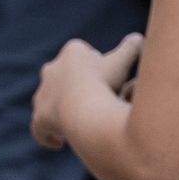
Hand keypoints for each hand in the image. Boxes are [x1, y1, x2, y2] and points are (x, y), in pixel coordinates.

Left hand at [31, 33, 142, 149]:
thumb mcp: (122, 62)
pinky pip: (39, 128)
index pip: (81, 53)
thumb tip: (139, 37)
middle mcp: (51, 70)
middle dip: (73, 84)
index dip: (93, 63)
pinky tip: (58, 142)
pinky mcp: (39, 117)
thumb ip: (131, 49)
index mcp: (72, 53)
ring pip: (48, 99)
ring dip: (60, 108)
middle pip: (62, 74)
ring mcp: (42, 94)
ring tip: (74, 121)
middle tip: (91, 98)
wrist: (83, 108)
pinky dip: (47, 135)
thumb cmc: (104, 83)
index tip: (105, 75)